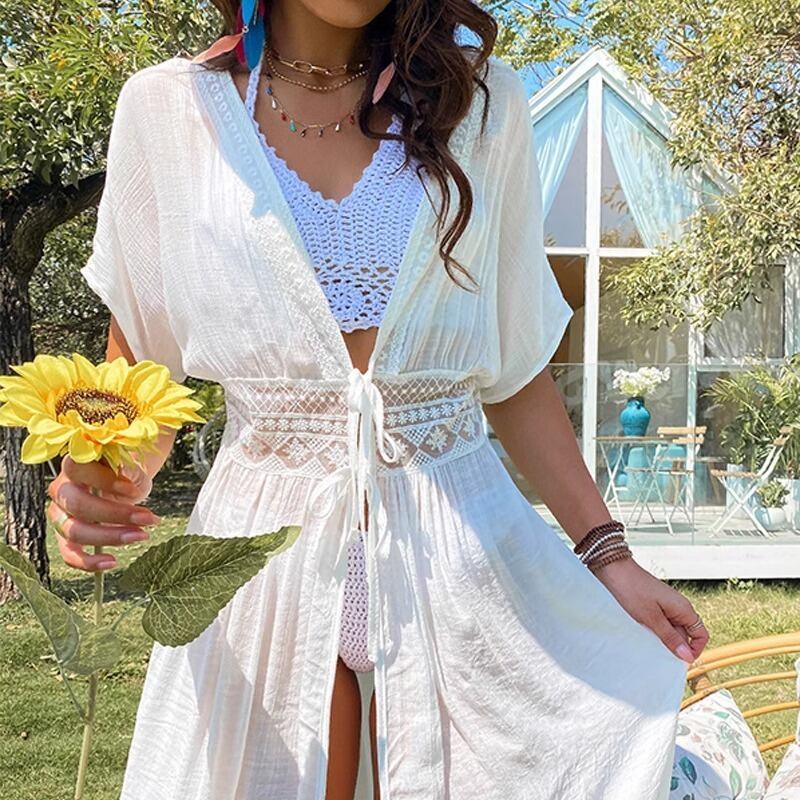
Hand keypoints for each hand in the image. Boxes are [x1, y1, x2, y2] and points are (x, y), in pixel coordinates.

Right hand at [46, 454, 159, 572]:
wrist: (124, 483)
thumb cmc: (126, 473)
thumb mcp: (132, 466)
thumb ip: (128, 469)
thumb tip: (124, 472)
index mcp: (74, 465)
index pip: (78, 469)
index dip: (104, 481)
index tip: (134, 490)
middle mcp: (61, 490)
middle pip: (78, 504)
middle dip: (115, 514)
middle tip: (147, 518)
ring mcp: (60, 515)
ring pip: (74, 531)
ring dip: (110, 536)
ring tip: (141, 535)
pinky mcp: (65, 537)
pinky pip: (69, 554)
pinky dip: (89, 562)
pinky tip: (112, 562)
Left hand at [593, 557, 708, 663]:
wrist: (614, 569)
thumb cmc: (632, 590)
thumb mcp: (651, 618)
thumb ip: (670, 637)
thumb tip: (688, 656)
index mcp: (684, 609)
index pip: (701, 635)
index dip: (694, 650)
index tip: (679, 661)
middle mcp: (678, 607)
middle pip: (685, 635)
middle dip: (674, 646)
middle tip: (658, 654)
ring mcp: (666, 606)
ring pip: (671, 630)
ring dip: (662, 639)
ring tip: (647, 642)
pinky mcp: (654, 605)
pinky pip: (660, 623)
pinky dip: (654, 630)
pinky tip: (642, 633)